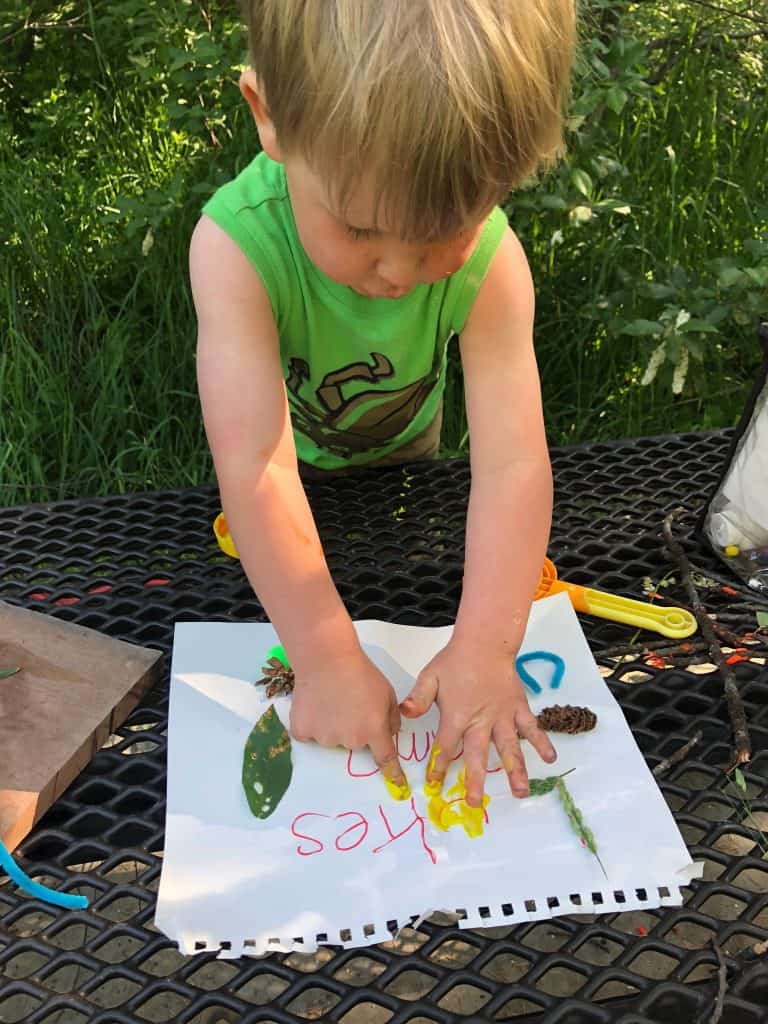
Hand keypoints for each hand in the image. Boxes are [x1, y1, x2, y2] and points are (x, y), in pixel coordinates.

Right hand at [290, 647, 406, 786]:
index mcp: (373, 730)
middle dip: (355, 727)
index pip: (386, 759)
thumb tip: (389, 735)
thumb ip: (393, 718)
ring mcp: (324, 737)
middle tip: (350, 702)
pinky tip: (314, 703)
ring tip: (331, 698)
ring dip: (332, 724)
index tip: (398, 787)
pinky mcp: (302, 731)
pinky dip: (311, 723)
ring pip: (331, 738)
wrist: (326, 658)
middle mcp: (350, 740)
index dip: (393, 774)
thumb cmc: (360, 672)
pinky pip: (309, 734)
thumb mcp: (387, 692)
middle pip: (355, 743)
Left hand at [400, 637, 555, 806]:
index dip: (438, 766)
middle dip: (476, 781)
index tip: (434, 785)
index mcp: (457, 716)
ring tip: (520, 793)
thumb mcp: (430, 677)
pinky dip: (541, 743)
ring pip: (509, 748)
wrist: (484, 642)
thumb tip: (404, 714)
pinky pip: (532, 728)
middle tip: (476, 804)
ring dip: (515, 771)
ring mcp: (502, 716)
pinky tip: (549, 759)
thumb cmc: (455, 660)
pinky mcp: (518, 708)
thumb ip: (418, 698)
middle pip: (477, 756)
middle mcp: (481, 721)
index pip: (446, 746)